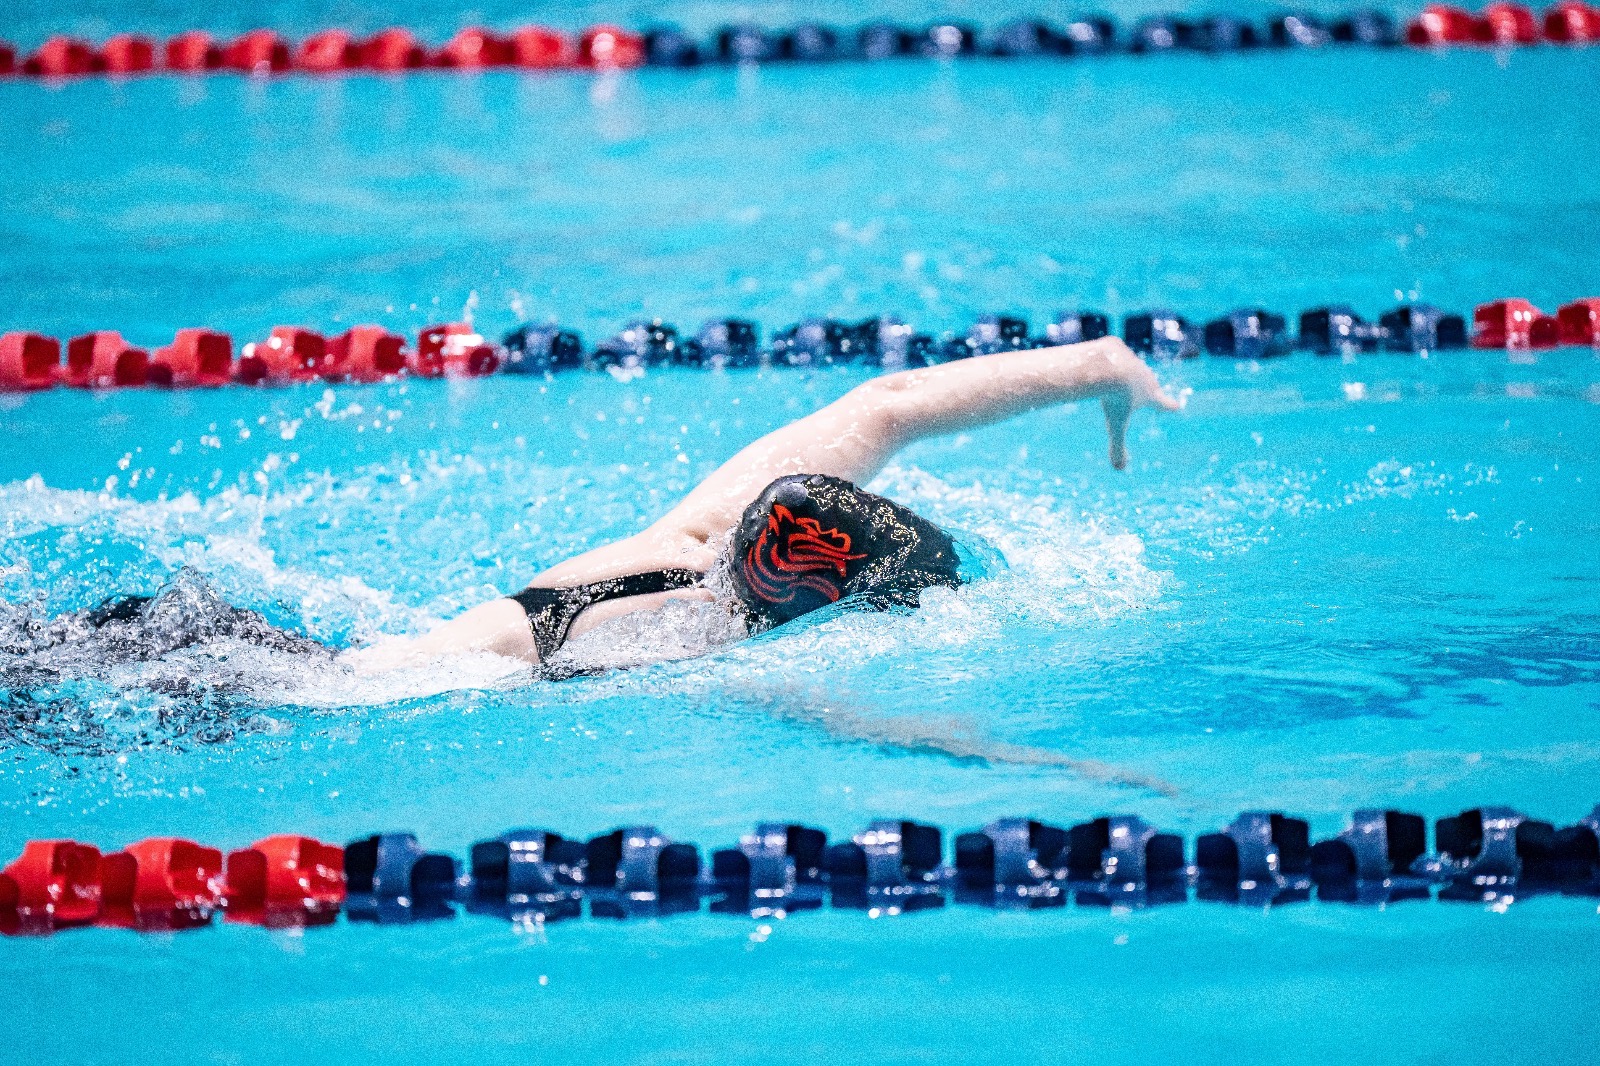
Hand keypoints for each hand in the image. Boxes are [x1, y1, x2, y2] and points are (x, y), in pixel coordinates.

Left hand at [1094, 338, 1184, 470]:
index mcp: (1149, 394)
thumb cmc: (1114, 399)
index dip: (1169, 405)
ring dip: (1124, 374)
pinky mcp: (1115, 346)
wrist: (1107, 366)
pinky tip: (1097, 363)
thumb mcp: (1116, 425)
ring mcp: (1131, 359)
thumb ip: (1118, 447)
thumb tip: (1119, 469)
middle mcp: (1144, 375)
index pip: (1162, 403)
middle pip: (1148, 383)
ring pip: (1127, 368)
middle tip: (1152, 389)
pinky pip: (1110, 356)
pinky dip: (1105, 361)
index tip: (1177, 406)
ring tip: (1118, 378)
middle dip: (1149, 387)